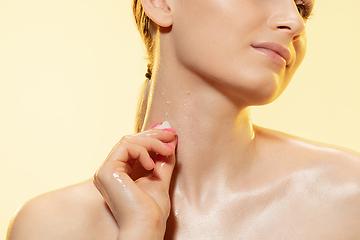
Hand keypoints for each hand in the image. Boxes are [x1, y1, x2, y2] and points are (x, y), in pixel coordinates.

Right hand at [93, 123, 176, 238]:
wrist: (146, 226)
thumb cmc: (151, 210)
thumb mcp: (160, 179)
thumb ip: (163, 161)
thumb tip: (171, 141)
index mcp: (118, 173)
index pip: (132, 147)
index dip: (151, 138)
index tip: (170, 136)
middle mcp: (108, 171)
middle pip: (129, 140)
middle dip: (153, 135)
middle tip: (171, 134)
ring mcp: (105, 171)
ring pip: (127, 140)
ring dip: (152, 142)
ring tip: (167, 151)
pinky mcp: (107, 171)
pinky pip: (126, 147)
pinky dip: (143, 151)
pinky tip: (151, 166)